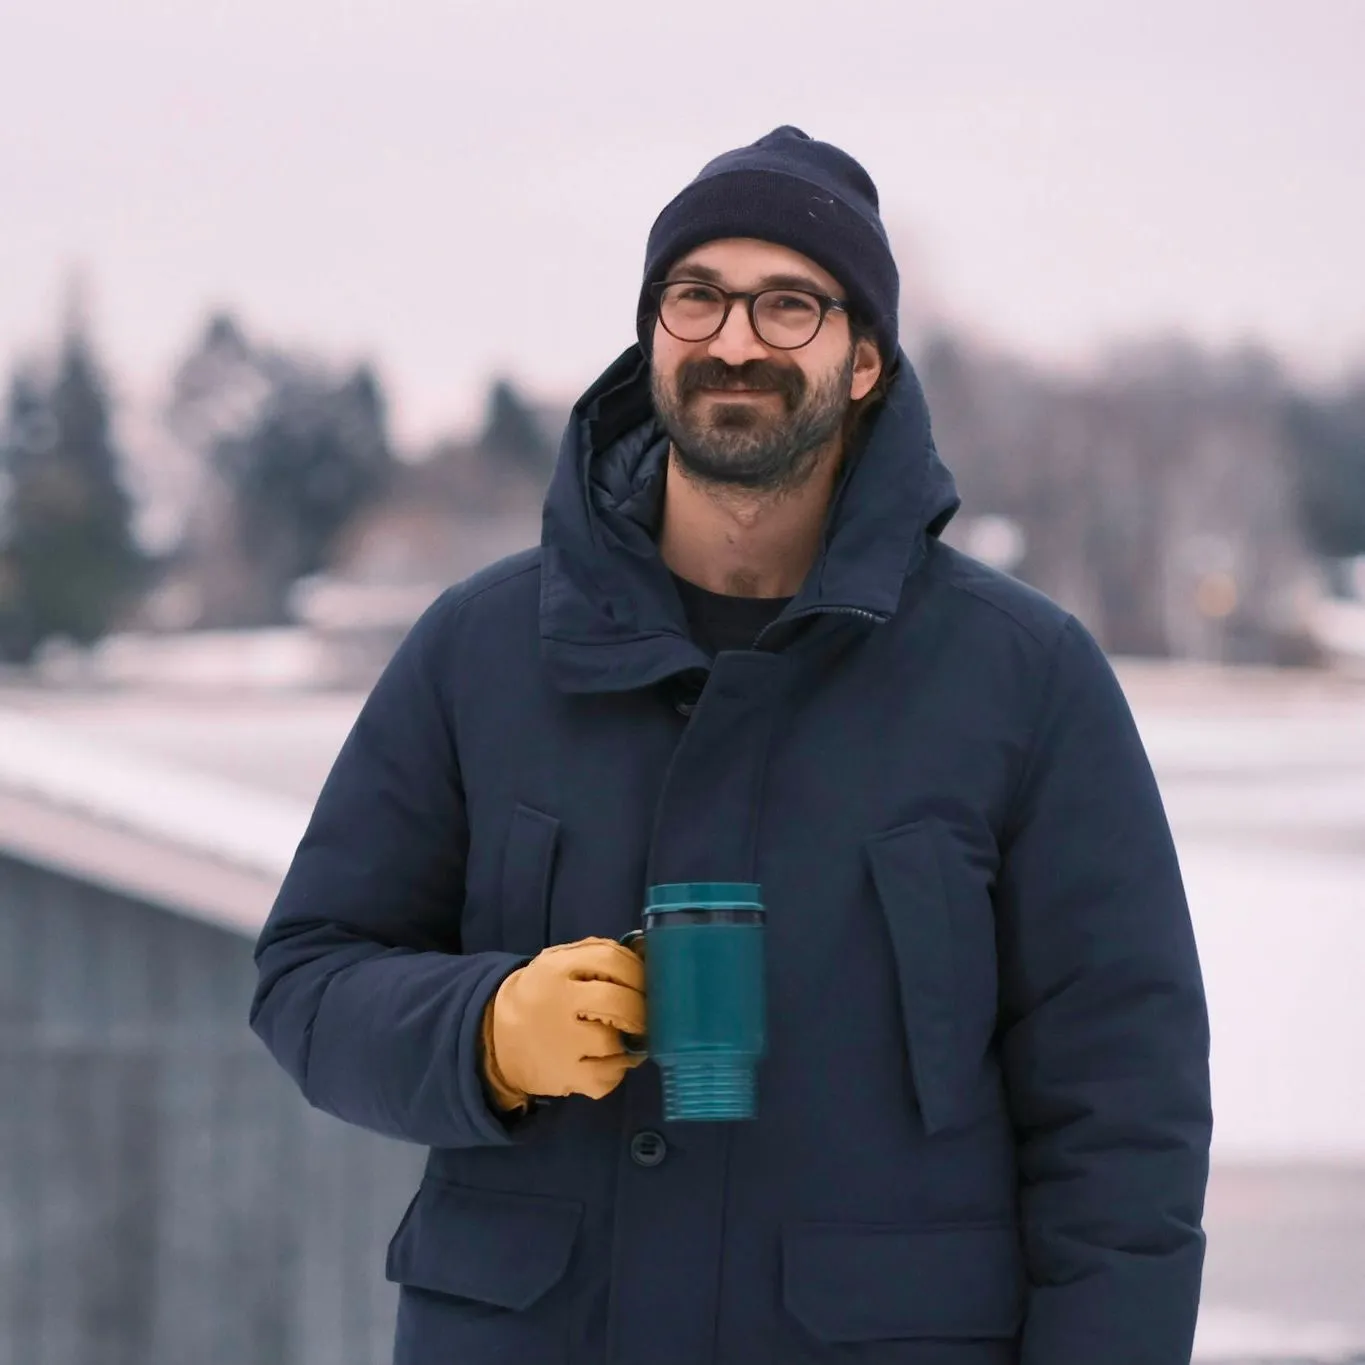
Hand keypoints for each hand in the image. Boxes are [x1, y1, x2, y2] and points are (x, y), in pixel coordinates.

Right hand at [481, 937, 646, 1110]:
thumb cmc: (542, 994)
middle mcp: (556, 1004)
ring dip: (627, 1040)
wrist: (498, 1037)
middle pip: (619, 1003)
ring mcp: (560, 1045)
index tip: (647, 980)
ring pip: (613, 1042)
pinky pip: (608, 1076)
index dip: (638, 970)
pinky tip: (610, 1059)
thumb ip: (595, 951)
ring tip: (623, 1036)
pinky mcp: (564, 1077)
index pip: (610, 959)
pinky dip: (617, 1069)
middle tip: (646, 1012)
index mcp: (555, 969)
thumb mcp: (557, 961)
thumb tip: (642, 956)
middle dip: (641, 1008)